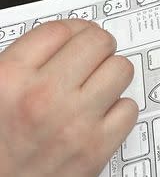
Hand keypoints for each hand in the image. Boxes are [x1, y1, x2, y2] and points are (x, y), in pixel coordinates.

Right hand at [0, 20, 136, 176]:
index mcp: (10, 78)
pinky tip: (100, 115)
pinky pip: (129, 108)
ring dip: (111, 75)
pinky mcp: (97, 148)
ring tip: (96, 87)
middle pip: (98, 42)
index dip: (73, 30)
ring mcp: (74, 122)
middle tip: (91, 60)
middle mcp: (42, 97)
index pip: (61, 29)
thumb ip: (25, 60)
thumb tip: (65, 36)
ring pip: (120, 69)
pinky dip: (119, 110)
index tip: (77, 38)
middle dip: (97, 48)